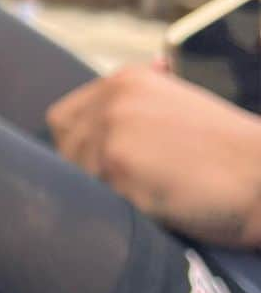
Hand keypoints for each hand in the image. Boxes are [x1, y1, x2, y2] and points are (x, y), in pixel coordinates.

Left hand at [47, 65, 260, 246]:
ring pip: (78, 177)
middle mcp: (112, 102)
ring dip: (106, 192)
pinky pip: (100, 201)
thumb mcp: (179, 104)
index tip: (105, 164)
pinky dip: (123, 211)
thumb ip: (133, 104)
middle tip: (129, 184)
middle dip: (87, 171)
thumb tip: (98, 110)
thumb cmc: (229, 151)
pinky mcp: (119, 170)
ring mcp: (113, 135)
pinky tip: (157, 205)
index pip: (63, 119)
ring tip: (151, 192)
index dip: (79, 146)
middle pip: (64, 149)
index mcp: (124, 81)